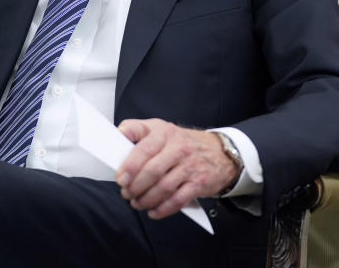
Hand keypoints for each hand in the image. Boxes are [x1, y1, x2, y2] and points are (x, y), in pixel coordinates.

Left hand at [116, 119, 237, 219]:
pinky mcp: (198, 183)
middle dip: (135, 186)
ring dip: (146, 199)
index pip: (144, 147)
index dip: (129, 164)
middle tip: (126, 192)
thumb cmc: (184, 142)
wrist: (220, 152)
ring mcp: (189, 166)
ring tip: (137, 202)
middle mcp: (178, 148)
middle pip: (152, 171)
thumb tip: (118, 136)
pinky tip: (153, 210)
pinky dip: (162, 209)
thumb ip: (138, 130)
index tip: (120, 176)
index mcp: (165, 133)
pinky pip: (177, 200)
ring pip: (163, 187)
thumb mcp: (161, 128)